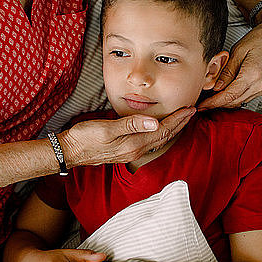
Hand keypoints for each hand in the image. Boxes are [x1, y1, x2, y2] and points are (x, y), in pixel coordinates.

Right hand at [60, 107, 195, 166]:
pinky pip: (150, 143)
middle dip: (179, 124)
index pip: (162, 130)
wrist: (69, 151)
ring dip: (172, 130)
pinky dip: (160, 134)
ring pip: (158, 141)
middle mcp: (135, 150)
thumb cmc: (85, 138)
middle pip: (164, 137)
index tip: (189, 108)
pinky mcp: (125, 152)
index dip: (177, 119)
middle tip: (191, 111)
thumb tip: (155, 122)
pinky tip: (160, 130)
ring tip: (181, 120)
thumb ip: (131, 125)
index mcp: (133, 144)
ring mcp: (130, 153)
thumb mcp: (106, 128)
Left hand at [198, 6, 261, 109]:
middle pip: (234, 102)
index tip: (203, 105)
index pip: (229, 95)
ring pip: (240, 101)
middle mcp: (260, 84)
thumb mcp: (238, 52)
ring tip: (212, 98)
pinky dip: (235, 97)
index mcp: (252, 74)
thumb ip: (227, 72)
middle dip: (217, 104)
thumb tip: (216, 87)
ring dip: (226, 102)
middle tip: (203, 104)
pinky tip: (226, 93)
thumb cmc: (259, 39)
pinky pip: (247, 97)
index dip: (213, 102)